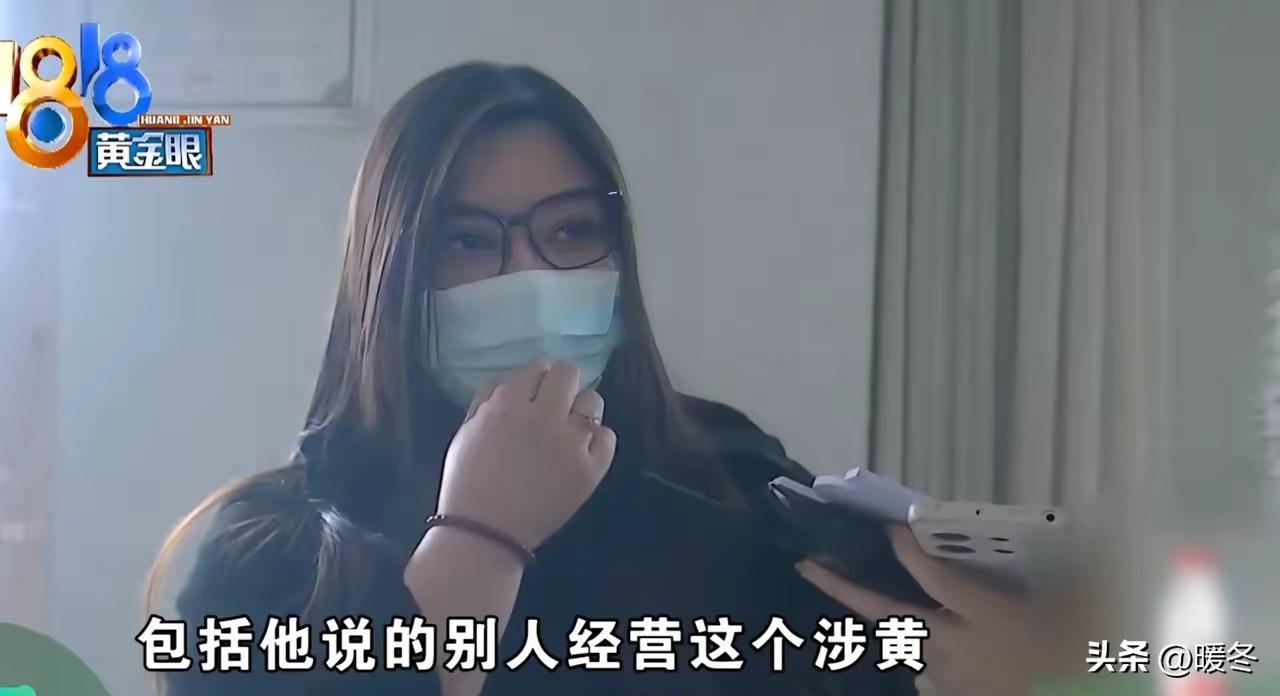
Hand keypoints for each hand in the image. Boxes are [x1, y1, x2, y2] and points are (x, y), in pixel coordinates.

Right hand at [433, 358, 616, 550]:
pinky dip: (595, 440)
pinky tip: (580, 451)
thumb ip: (488, 399)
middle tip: (553, 403)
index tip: (534, 390)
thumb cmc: (468, 482)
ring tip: (568, 428)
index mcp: (509, 405)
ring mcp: (572, 443)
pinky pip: (607, 437)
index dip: (536, 378)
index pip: (537, 367)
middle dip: (560, 384)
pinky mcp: (592, 469)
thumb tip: (514, 381)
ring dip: (580, 409)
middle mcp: (545, 417)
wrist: (486, 533)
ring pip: (593, 400)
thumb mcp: (466, 431)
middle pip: (569, 373)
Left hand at [796, 525, 1055, 695]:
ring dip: (878, 613)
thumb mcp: (1078, 610)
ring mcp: (945, 673)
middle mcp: (952, 644)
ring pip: (902, 636)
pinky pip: (925, 659)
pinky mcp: (950, 691)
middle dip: (842, 587)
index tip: (889, 528)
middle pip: (886, 613)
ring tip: (844, 581)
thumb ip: (1074, 569)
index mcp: (985, 617)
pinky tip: (924, 627)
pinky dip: (920, 640)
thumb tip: (1092, 528)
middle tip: (806, 565)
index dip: (907, 551)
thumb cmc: (1077, 661)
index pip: (933, 577)